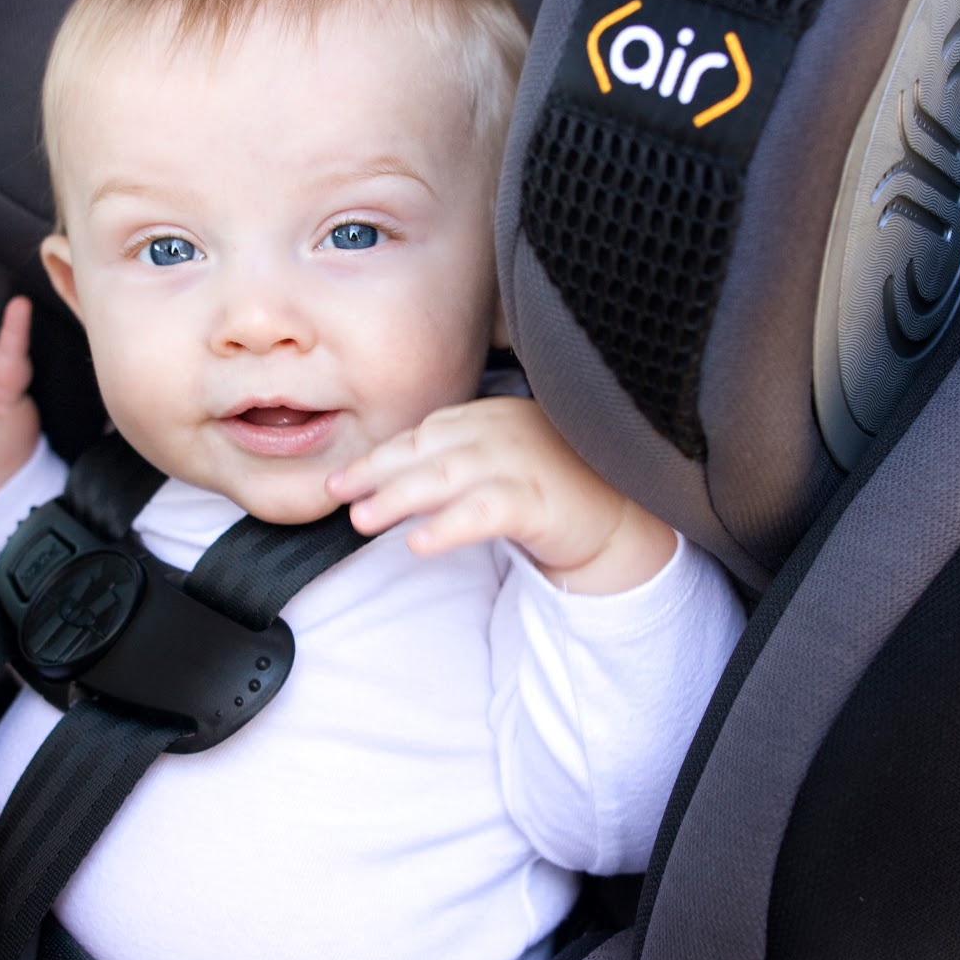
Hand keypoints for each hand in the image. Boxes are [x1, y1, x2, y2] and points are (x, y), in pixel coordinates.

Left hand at [327, 397, 676, 593]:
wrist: (622, 517)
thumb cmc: (555, 485)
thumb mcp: (501, 457)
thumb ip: (455, 456)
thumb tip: (391, 476)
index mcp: (490, 416)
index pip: (422, 433)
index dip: (379, 455)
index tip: (342, 477)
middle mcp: (501, 431)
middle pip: (425, 450)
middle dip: (376, 472)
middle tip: (337, 493)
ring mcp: (521, 463)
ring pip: (446, 478)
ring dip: (399, 498)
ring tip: (363, 519)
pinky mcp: (540, 501)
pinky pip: (485, 512)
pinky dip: (449, 526)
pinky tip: (420, 543)